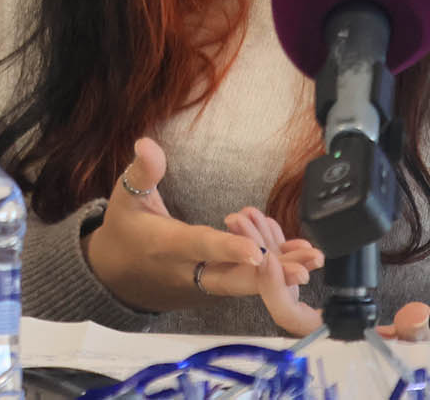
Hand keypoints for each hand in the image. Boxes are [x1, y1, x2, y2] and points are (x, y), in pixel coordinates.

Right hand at [82, 138, 313, 311]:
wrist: (116, 275)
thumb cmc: (125, 231)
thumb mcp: (125, 198)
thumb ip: (142, 172)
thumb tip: (147, 143)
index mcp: (168, 246)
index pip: (201, 247)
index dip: (228, 249)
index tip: (256, 252)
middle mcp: (190, 271)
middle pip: (232, 278)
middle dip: (270, 275)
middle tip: (304, 267)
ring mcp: (203, 283)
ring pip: (244, 283)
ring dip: (280, 275)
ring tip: (313, 261)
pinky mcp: (213, 286)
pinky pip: (244, 283)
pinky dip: (272, 275)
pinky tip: (299, 263)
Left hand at [228, 208, 429, 340]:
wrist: (401, 351)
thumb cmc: (403, 350)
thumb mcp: (410, 342)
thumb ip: (409, 332)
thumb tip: (414, 314)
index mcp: (320, 332)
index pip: (285, 313)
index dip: (274, 288)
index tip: (268, 260)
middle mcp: (306, 318)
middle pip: (270, 285)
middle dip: (254, 253)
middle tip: (239, 220)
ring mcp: (304, 302)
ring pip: (274, 271)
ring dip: (259, 242)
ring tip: (243, 212)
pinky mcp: (306, 288)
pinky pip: (284, 266)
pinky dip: (276, 244)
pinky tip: (266, 220)